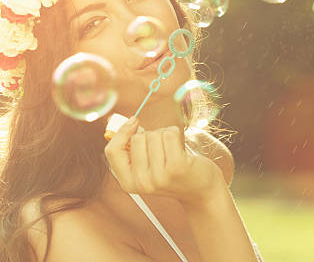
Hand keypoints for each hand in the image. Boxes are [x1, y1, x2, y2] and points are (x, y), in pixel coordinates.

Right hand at [104, 117, 224, 205]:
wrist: (201, 190)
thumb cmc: (172, 173)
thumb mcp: (146, 166)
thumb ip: (131, 148)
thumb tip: (120, 121)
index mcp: (128, 183)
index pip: (112, 151)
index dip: (121, 132)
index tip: (133, 122)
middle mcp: (142, 182)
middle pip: (137, 138)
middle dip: (150, 135)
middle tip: (163, 149)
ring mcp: (159, 176)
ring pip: (153, 134)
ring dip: (164, 135)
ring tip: (173, 150)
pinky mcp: (177, 167)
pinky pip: (169, 134)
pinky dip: (175, 133)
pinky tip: (181, 147)